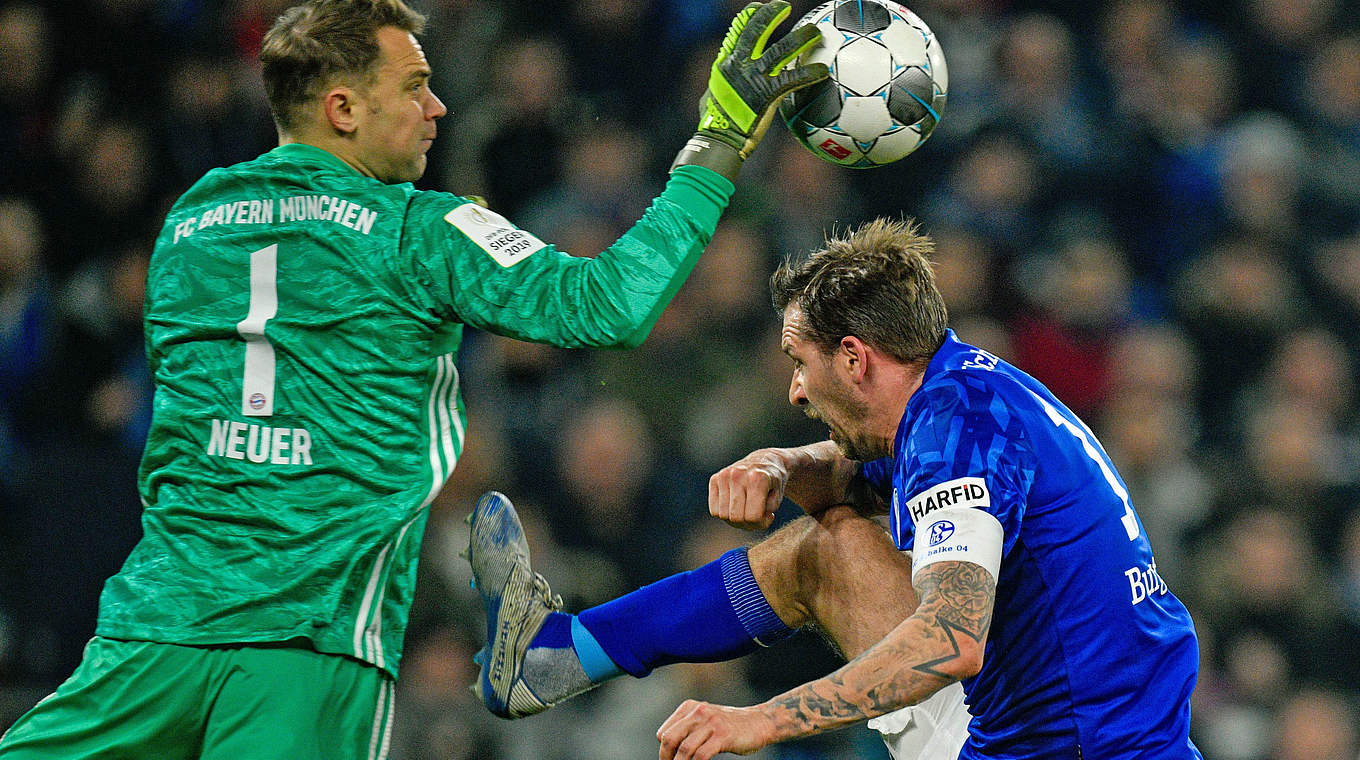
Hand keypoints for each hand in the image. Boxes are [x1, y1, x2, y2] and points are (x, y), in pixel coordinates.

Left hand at [657, 700, 775, 759]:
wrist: (759, 722)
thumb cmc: (730, 726)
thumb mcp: (705, 721)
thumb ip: (688, 729)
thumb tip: (668, 750)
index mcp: (689, 707)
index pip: (663, 733)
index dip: (664, 751)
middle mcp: (698, 712)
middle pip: (669, 739)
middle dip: (666, 758)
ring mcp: (711, 723)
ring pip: (685, 749)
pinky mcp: (723, 735)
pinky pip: (701, 755)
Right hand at [672, 1, 828, 178]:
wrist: (719, 140)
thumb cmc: (715, 124)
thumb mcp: (712, 97)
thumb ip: (722, 86)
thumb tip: (720, 87)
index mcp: (726, 63)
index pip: (737, 31)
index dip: (749, 17)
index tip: (759, 7)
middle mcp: (738, 65)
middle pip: (756, 30)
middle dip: (771, 15)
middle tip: (784, 7)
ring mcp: (753, 77)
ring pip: (780, 50)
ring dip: (799, 38)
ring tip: (815, 32)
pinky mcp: (766, 93)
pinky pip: (792, 79)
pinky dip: (809, 74)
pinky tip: (822, 71)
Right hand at [709, 448, 788, 529]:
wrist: (764, 460)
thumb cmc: (773, 482)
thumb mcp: (779, 498)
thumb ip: (767, 514)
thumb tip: (750, 520)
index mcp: (757, 478)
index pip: (752, 516)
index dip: (761, 522)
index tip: (768, 516)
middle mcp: (738, 475)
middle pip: (736, 518)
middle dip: (748, 523)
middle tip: (757, 516)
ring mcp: (724, 476)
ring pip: (723, 515)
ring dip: (736, 520)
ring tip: (746, 511)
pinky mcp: (715, 479)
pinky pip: (714, 510)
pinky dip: (725, 513)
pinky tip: (736, 506)